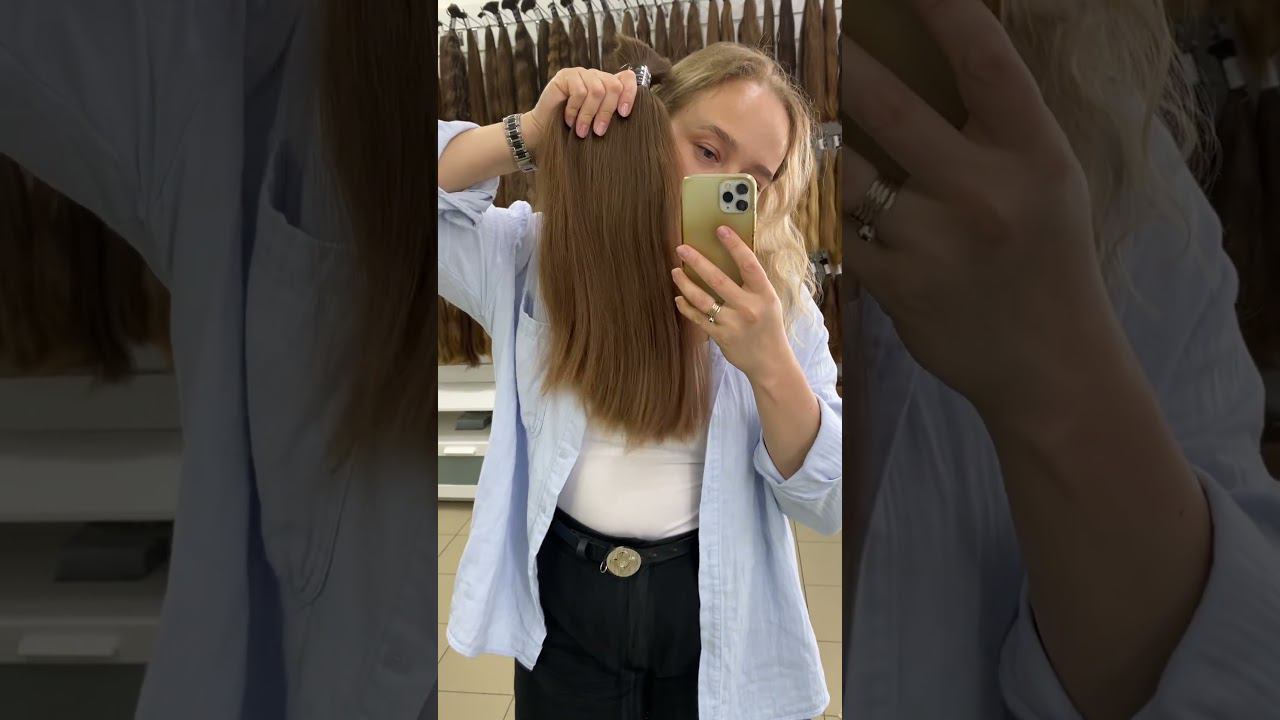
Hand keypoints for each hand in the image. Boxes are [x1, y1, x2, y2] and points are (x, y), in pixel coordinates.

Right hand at [523, 67, 639, 153]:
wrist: (544, 133)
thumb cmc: (574, 131)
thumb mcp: (598, 124)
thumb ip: (613, 116)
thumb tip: (633, 119)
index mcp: (608, 86)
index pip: (628, 78)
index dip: (630, 94)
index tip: (624, 114)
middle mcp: (597, 77)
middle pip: (613, 86)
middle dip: (607, 112)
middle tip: (599, 132)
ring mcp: (581, 74)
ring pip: (596, 90)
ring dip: (588, 115)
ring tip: (581, 131)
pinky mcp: (566, 76)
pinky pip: (579, 91)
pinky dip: (575, 109)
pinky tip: (569, 120)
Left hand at [671, 226, 796, 383]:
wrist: (770, 362)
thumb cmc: (769, 326)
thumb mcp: (769, 301)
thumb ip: (753, 283)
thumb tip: (731, 258)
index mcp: (764, 294)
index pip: (749, 264)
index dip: (735, 246)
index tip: (720, 230)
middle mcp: (748, 307)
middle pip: (718, 280)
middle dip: (697, 262)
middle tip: (682, 249)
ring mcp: (733, 323)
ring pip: (702, 300)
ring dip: (685, 284)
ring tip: (675, 271)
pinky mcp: (720, 337)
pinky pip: (698, 318)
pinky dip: (686, 307)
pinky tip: (679, 298)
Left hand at [841, 0, 1131, 427]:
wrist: (1049, 365)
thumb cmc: (1048, 260)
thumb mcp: (1048, 182)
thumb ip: (998, 131)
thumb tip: (933, 69)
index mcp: (1034, 153)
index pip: (983, 59)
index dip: (942, 9)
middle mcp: (983, 189)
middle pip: (887, 105)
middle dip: (845, 61)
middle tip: (824, 32)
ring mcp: (933, 238)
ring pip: (847, 169)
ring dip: (826, 144)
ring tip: (816, 123)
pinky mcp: (895, 282)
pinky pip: (842, 228)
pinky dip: (836, 214)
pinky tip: (840, 208)